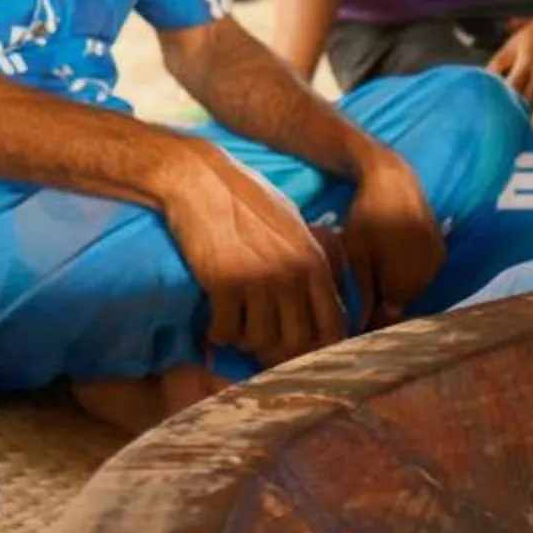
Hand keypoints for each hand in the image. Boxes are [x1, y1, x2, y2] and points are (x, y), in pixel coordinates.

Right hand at [159, 142, 346, 367]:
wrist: (201, 180)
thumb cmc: (247, 201)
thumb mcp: (294, 226)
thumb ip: (312, 261)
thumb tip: (326, 299)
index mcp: (314, 261)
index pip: (332, 324)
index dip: (319, 347)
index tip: (301, 352)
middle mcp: (292, 273)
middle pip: (295, 341)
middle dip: (277, 350)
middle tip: (260, 343)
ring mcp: (258, 279)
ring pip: (259, 340)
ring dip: (245, 340)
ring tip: (236, 327)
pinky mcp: (223, 282)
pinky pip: (226, 330)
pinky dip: (218, 333)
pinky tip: (214, 324)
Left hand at [341, 143, 445, 325]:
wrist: (394, 180)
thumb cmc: (367, 216)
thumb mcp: (357, 254)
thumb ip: (364, 291)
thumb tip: (363, 324)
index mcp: (404, 278)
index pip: (391, 315)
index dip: (374, 319)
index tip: (357, 318)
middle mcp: (427, 274)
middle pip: (405, 302)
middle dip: (386, 303)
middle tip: (364, 298)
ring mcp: (437, 262)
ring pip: (416, 288)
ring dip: (398, 289)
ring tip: (378, 277)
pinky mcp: (441, 250)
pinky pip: (425, 273)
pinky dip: (410, 274)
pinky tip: (394, 263)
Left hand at [489, 2, 532, 150]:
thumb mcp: (514, 42)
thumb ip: (498, 62)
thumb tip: (482, 83)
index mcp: (524, 59)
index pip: (510, 88)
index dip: (501, 107)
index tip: (491, 124)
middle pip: (527, 103)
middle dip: (516, 122)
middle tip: (504, 141)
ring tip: (522, 144)